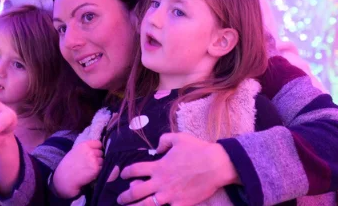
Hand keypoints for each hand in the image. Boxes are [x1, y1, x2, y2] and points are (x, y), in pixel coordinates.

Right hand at [52, 140, 103, 197]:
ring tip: (89, 168)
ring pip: (102, 160)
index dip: (97, 148)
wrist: (65, 177)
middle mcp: (90, 151)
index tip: (95, 152)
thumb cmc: (68, 165)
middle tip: (90, 162)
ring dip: (98, 164)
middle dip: (98, 157)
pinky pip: (101, 168)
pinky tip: (90, 173)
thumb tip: (97, 149)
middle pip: (101, 152)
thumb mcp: (75, 151)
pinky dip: (98, 171)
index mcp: (84, 145)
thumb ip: (86, 148)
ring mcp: (94, 160)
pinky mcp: (96, 169)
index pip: (98, 143)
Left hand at [117, 133, 236, 204]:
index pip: (134, 170)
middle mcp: (160, 182)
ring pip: (146, 205)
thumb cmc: (198, 150)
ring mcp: (169, 195)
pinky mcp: (180, 204)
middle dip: (125, 197)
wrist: (216, 165)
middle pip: (135, 191)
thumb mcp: (179, 138)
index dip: (126, 173)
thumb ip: (164, 140)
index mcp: (158, 166)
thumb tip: (156, 146)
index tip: (123, 175)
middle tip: (121, 199)